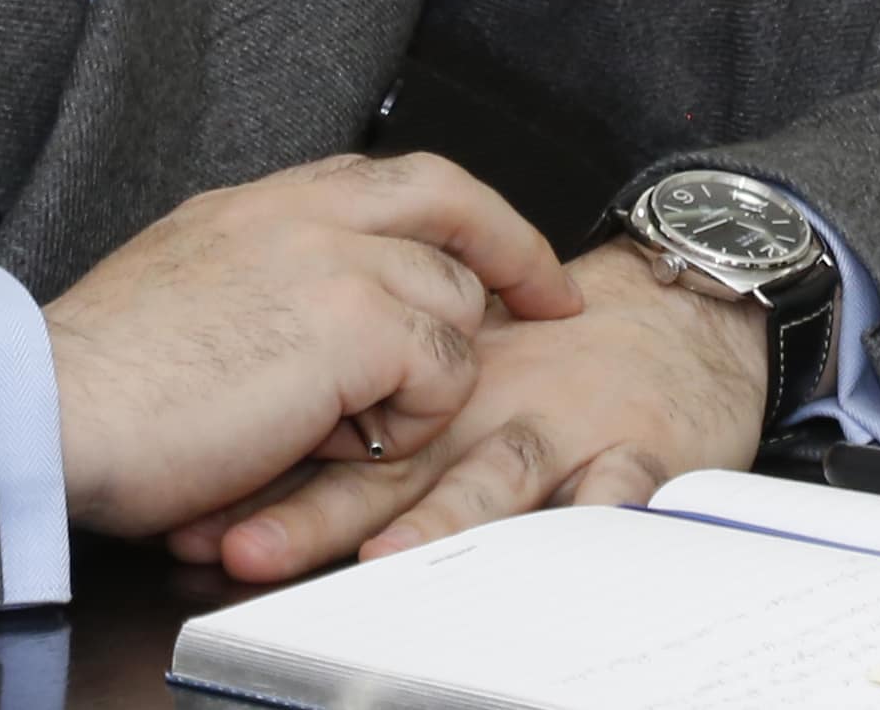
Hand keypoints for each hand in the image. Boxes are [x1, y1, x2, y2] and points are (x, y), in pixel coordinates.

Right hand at [42, 152, 585, 539]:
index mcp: (264, 198)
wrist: (54, 405)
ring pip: (454, 306)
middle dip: (517, 253)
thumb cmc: (101, 377)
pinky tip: (341, 440)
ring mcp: (340, 258)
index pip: (395, 176)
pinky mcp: (358, 325)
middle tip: (553, 303)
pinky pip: (442, 371)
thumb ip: (264, 274)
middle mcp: (309, 209)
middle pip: (455, 203)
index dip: (463, 213)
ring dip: (423, 378)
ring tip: (345, 428)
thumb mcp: (189, 286)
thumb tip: (319, 314)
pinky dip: (409, 420)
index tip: (504, 252)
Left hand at [164, 238, 773, 584]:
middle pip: (392, 458)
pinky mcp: (639, 452)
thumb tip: (232, 499)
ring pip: (494, 472)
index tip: (192, 519)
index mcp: (432, 382)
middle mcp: (489, 404)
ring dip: (438, 518)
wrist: (687, 322)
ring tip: (381, 558)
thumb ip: (360, 422)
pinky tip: (565, 532)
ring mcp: (562, 427)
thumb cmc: (561, 357)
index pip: (334, 425)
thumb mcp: (453, 377)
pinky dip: (595, 511)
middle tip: (242, 550)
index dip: (264, 474)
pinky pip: (617, 489)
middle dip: (316, 510)